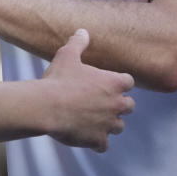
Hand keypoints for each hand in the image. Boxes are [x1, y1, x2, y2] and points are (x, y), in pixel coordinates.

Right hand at [41, 29, 134, 151]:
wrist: (46, 106)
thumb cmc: (59, 79)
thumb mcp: (67, 55)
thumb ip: (78, 43)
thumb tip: (82, 31)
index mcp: (113, 83)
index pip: (129, 82)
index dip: (119, 83)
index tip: (108, 84)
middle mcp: (116, 104)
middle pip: (129, 106)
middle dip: (118, 105)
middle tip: (102, 103)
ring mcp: (108, 124)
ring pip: (119, 127)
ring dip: (109, 124)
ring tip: (94, 120)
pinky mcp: (97, 140)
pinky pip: (104, 145)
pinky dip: (97, 142)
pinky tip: (87, 136)